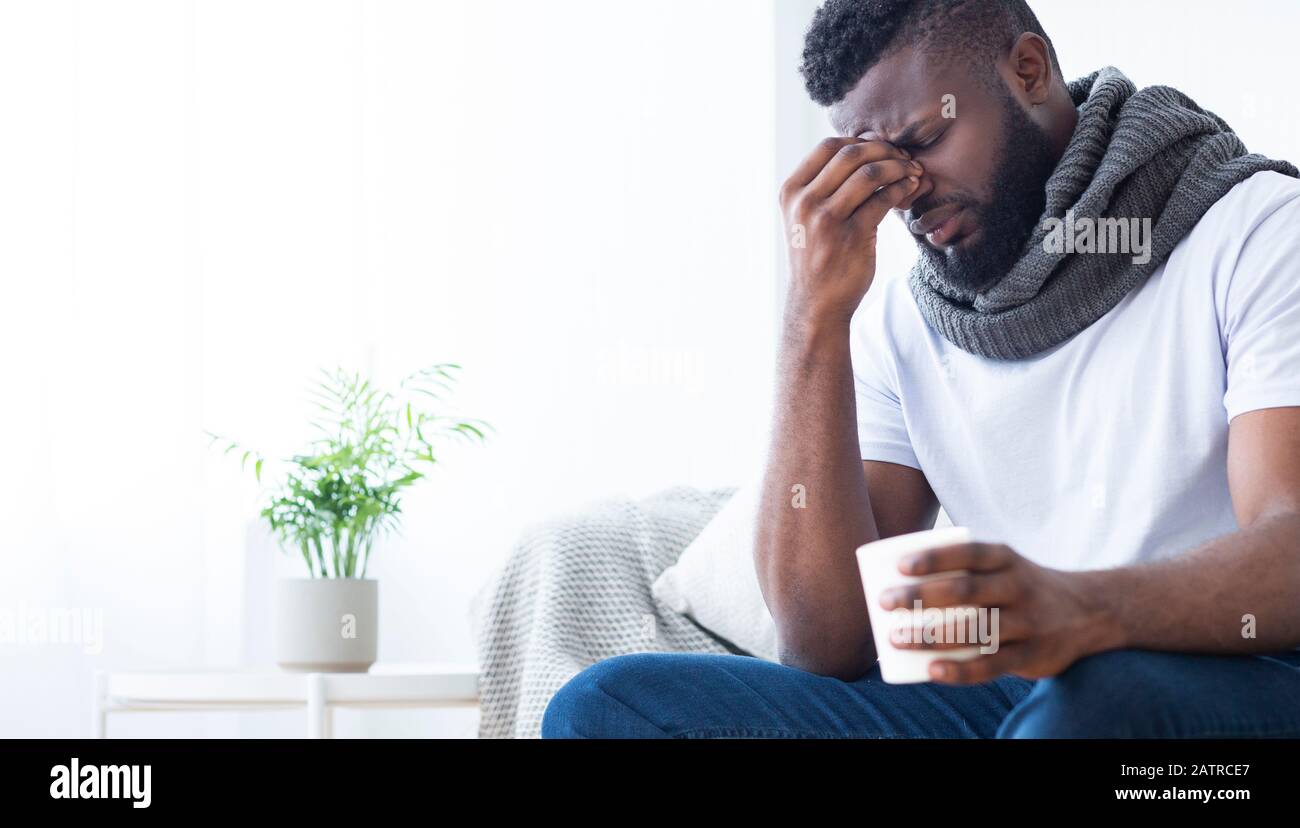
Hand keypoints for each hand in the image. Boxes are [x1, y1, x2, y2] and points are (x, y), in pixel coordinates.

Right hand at [779, 138, 921, 324]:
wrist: (815, 303)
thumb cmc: (815, 257)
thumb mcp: (803, 218)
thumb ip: (821, 187)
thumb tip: (862, 152)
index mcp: (791, 192)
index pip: (827, 147)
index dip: (859, 141)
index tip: (879, 149)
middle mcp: (805, 202)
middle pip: (850, 155)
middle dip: (884, 150)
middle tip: (903, 157)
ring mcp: (827, 219)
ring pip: (870, 174)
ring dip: (898, 167)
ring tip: (912, 171)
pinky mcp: (852, 236)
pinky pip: (884, 199)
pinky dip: (903, 188)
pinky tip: (911, 188)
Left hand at [876, 542, 1124, 683]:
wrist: (1090, 612)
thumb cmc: (1022, 587)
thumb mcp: (1004, 565)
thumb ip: (963, 568)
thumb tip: (894, 576)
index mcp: (1006, 559)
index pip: (968, 554)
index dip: (933, 558)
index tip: (899, 567)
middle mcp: (1018, 587)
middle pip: (965, 591)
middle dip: (920, 597)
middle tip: (884, 602)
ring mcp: (1027, 623)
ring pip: (975, 630)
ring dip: (931, 635)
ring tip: (894, 637)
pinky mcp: (1033, 656)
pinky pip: (993, 665)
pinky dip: (960, 670)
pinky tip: (931, 670)